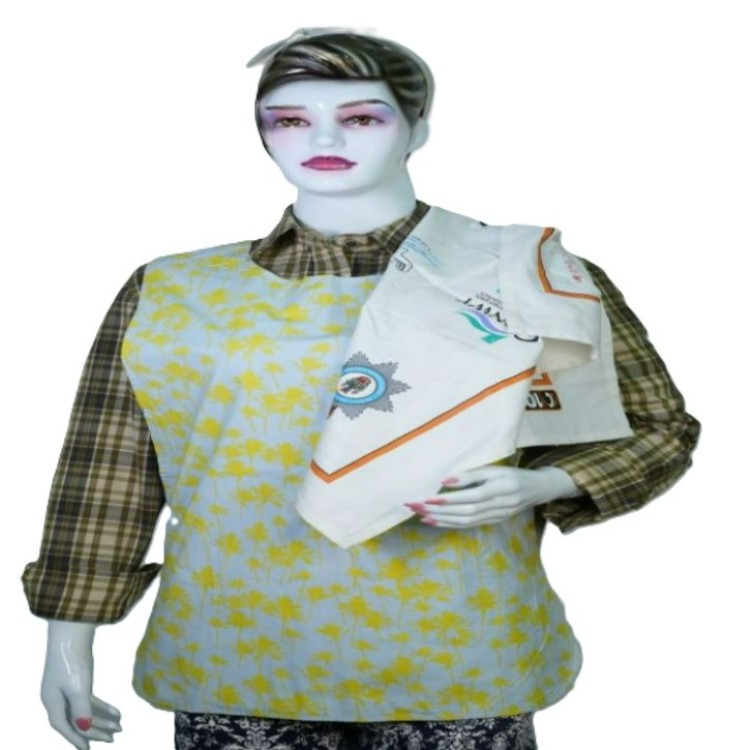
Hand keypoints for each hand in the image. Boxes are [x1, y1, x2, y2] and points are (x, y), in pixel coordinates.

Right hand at [42, 620, 121, 748]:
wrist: (73, 628)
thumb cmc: (73, 658)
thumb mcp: (78, 686)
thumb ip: (81, 709)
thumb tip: (84, 728)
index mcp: (51, 701)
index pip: (64, 726)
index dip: (76, 739)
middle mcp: (56, 696)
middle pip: (75, 719)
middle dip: (95, 730)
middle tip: (114, 738)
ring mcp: (65, 686)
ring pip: (84, 709)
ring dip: (102, 718)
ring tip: (120, 726)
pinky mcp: (76, 676)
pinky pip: (88, 697)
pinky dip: (102, 705)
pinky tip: (118, 711)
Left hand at [404, 465, 581, 528]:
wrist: (537, 489)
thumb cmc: (513, 474)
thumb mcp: (496, 469)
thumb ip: (472, 475)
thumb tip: (446, 481)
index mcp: (502, 488)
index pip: (472, 497)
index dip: (451, 500)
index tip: (429, 498)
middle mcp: (500, 505)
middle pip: (465, 512)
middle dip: (439, 511)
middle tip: (416, 507)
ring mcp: (497, 516)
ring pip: (465, 521)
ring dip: (441, 520)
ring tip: (420, 515)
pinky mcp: (493, 522)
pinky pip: (469, 525)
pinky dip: (449, 524)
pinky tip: (434, 521)